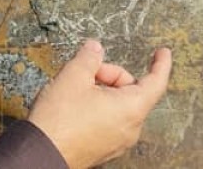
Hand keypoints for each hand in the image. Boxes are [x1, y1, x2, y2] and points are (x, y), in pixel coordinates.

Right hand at [27, 40, 171, 168]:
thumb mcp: (72, 76)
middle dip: (110, 75)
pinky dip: (98, 109)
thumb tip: (95, 49)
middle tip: (86, 73)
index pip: (156, 82)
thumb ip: (89, 58)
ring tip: (75, 91)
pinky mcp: (104, 149)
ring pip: (118, 107)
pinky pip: (109, 122)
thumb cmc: (58, 120)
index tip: (162, 53)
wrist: (40, 153)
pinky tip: (74, 106)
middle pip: (131, 91)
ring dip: (102, 92)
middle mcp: (130, 128)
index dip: (160, 64)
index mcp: (130, 109)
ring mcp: (117, 142)